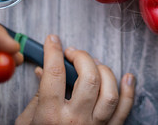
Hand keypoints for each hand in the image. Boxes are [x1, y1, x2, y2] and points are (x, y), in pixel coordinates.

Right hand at [16, 35, 135, 124]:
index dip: (54, 52)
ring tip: (93, 65)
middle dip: (81, 57)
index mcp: (50, 118)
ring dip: (104, 72)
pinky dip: (129, 91)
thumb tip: (44, 70)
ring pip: (109, 92)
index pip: (55, 75)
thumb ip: (38, 96)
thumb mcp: (27, 123)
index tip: (53, 40)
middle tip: (72, 53)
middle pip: (88, 79)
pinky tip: (128, 77)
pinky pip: (125, 110)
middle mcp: (75, 122)